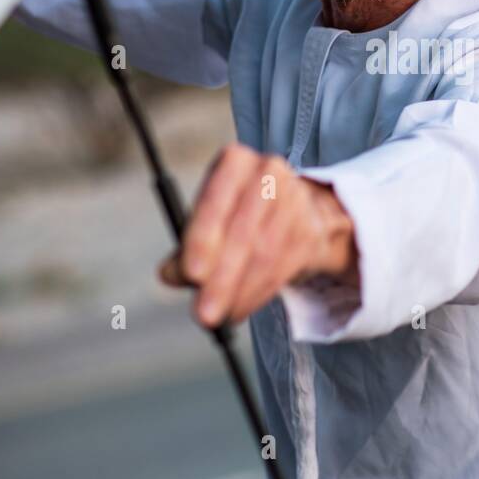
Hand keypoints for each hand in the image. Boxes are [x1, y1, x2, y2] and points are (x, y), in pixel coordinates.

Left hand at [157, 143, 357, 326]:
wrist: (299, 212)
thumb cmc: (240, 215)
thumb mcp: (209, 222)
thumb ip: (187, 248)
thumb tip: (169, 274)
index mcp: (234, 162)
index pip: (216, 198)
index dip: (204, 237)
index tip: (192, 275)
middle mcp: (268, 172)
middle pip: (244, 231)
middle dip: (222, 278)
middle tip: (204, 313)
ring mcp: (295, 200)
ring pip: (265, 254)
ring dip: (239, 293)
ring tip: (219, 316)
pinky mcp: (310, 230)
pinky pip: (282, 269)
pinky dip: (257, 295)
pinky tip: (239, 309)